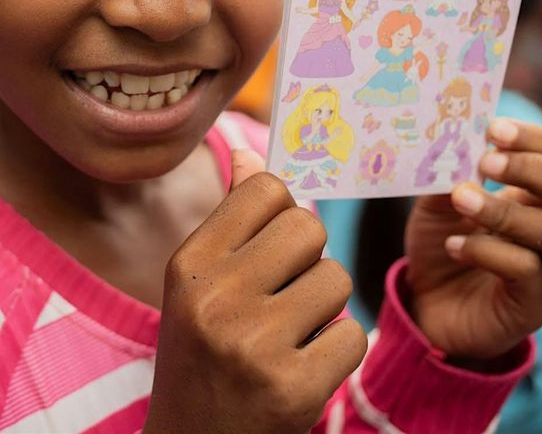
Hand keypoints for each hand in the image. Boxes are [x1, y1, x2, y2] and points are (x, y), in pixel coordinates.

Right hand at [145, 151, 366, 433]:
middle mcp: (216, 299)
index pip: (266, 189)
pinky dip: (336, 351)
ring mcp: (255, 345)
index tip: (268, 247)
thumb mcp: (197, 285)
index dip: (281, 214)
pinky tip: (302, 368)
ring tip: (290, 335)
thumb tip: (249, 152)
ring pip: (336, 279)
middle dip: (309, 258)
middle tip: (284, 296)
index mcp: (189, 265)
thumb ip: (230, 220)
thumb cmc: (201, 354)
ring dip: (325, 306)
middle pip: (308, 228)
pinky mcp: (294, 388)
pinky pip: (351, 333)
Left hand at [404, 118, 541, 360]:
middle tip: (487, 162)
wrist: (429, 307)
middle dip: (539, 170)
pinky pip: (528, 271)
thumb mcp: (439, 203)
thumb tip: (453, 139)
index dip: (538, 141)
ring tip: (462, 199)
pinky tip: (454, 245)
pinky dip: (487, 250)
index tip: (494, 129)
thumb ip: (450, 173)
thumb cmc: (445, 244)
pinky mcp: (533, 306)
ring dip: (508, 210)